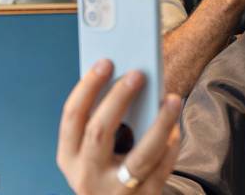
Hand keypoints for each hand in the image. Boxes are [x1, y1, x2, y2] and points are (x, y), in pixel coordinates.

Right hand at [57, 59, 181, 194]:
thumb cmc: (107, 170)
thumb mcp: (92, 152)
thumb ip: (103, 121)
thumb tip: (130, 77)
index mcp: (69, 157)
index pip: (72, 117)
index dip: (88, 87)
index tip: (106, 61)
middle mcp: (87, 175)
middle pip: (100, 131)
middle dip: (119, 98)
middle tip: (138, 74)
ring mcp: (116, 190)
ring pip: (141, 154)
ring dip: (160, 123)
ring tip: (172, 99)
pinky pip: (162, 168)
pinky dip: (170, 145)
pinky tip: (175, 128)